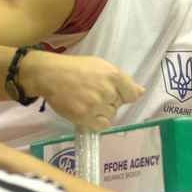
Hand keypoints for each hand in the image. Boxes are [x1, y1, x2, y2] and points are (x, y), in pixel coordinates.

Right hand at [23, 51, 144, 130]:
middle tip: (92, 93)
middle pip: (118, 105)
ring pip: (110, 115)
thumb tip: (141, 92)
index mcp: (114, 75)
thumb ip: (122, 80)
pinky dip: (96, 122)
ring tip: (86, 101)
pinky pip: (101, 126)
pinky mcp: (84, 117)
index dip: (125, 95)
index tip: (115, 93)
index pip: (132, 94)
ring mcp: (96, 105)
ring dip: (101, 111)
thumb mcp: (102, 66)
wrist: (50, 74)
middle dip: (109, 101)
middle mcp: (107, 91)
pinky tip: (86, 112)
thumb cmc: (76, 68)